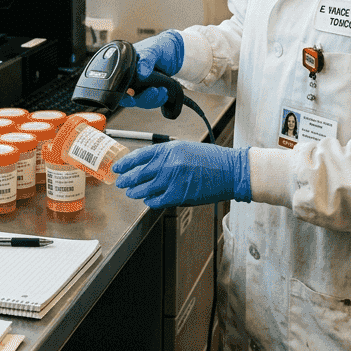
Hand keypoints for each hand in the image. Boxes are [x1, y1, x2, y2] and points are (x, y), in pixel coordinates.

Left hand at [112, 141, 250, 207]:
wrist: (231, 171)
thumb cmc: (212, 160)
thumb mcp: (186, 149)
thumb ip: (167, 156)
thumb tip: (149, 165)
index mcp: (170, 149)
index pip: (140, 155)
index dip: (126, 163)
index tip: (118, 167)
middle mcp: (168, 163)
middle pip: (139, 174)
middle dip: (127, 179)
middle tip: (121, 182)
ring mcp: (172, 180)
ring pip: (144, 189)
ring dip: (136, 192)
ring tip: (132, 192)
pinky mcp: (178, 195)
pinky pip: (157, 200)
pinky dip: (150, 201)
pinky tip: (148, 200)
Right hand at [119, 31, 184, 108]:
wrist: (176, 51)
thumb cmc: (161, 45)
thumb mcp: (153, 50)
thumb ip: (147, 60)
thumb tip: (140, 73)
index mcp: (125, 66)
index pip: (117, 84)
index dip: (122, 95)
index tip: (132, 99)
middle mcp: (130, 77)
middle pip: (128, 96)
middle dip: (142, 98)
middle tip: (154, 91)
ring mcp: (139, 85)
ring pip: (140, 100)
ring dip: (152, 100)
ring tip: (163, 91)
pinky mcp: (149, 89)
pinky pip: (150, 101)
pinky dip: (158, 100)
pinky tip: (164, 93)